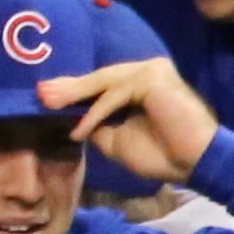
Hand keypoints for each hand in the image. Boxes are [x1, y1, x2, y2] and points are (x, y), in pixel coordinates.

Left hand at [45, 54, 219, 185]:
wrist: (194, 163)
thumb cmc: (160, 154)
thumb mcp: (115, 139)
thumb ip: (95, 123)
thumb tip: (69, 117)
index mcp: (139, 83)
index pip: (100, 83)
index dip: (72, 89)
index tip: (44, 97)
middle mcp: (146, 71)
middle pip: (99, 78)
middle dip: (67, 88)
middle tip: (39, 94)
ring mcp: (152, 71)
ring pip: (104, 82)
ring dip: (75, 95)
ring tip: (49, 105)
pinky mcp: (154, 77)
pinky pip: (115, 95)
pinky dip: (96, 112)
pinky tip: (80, 130)